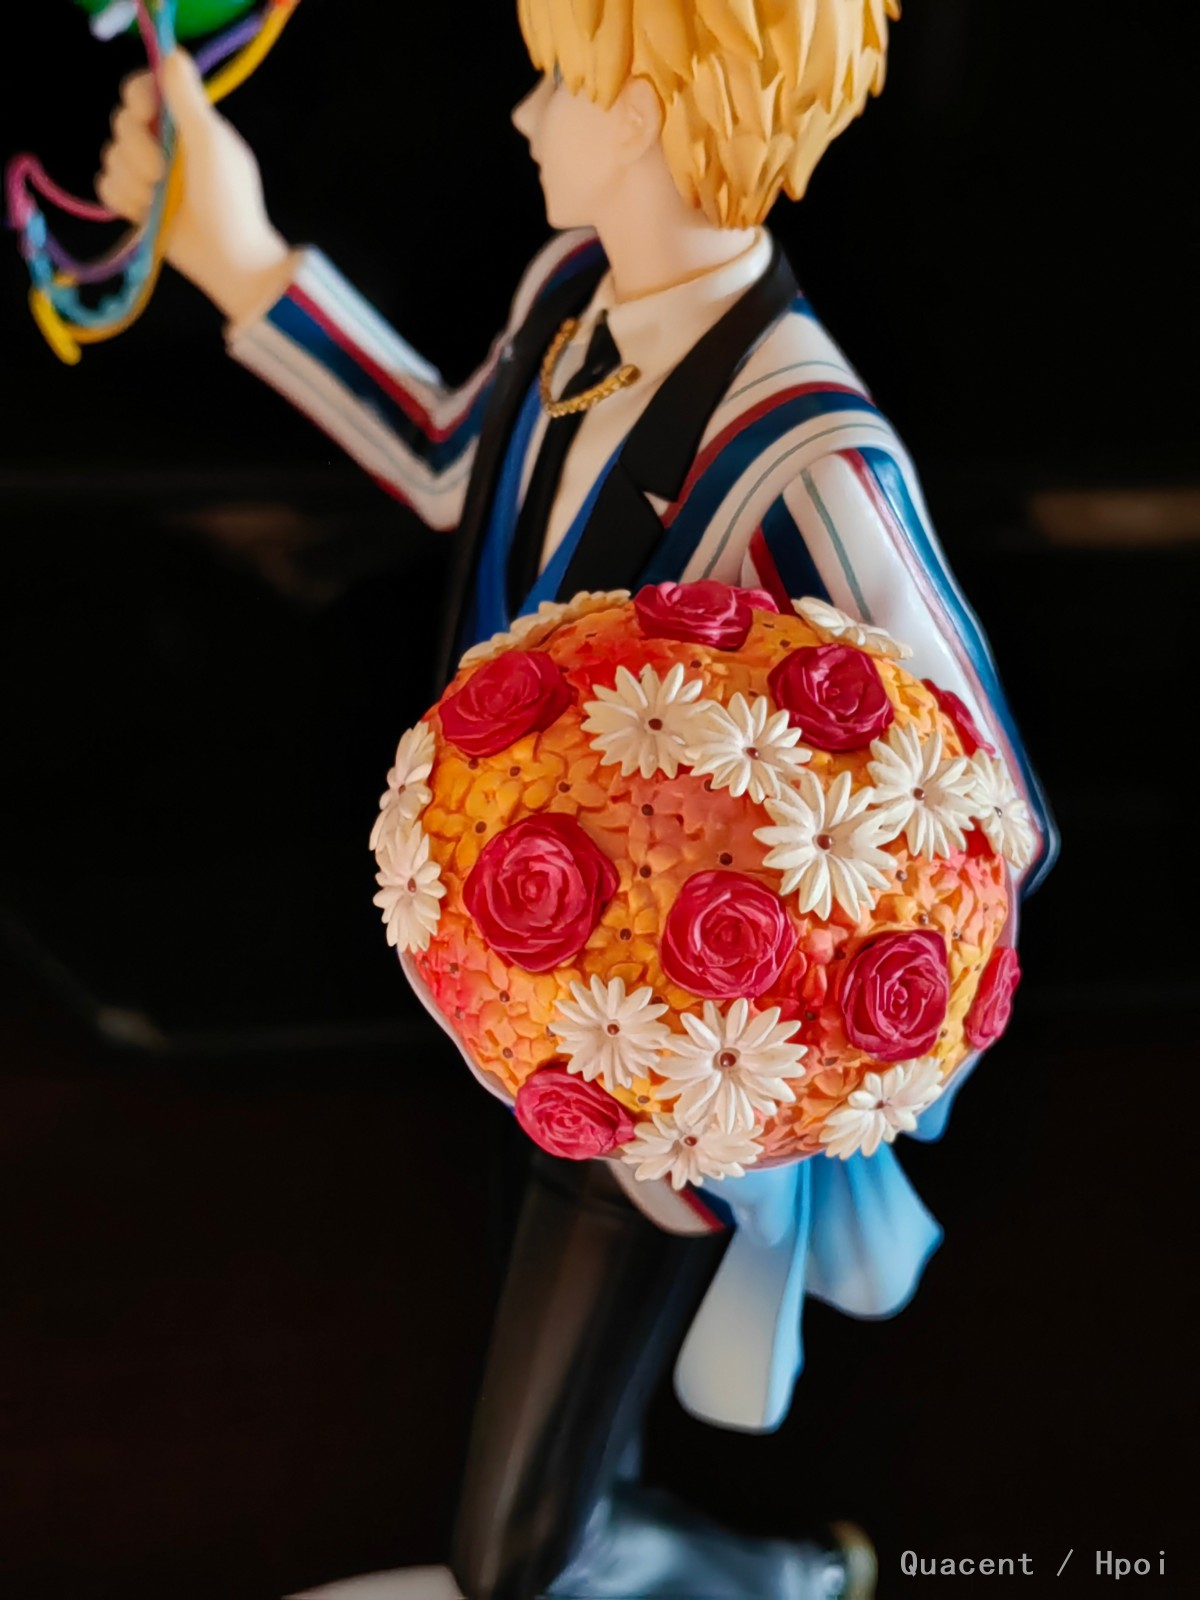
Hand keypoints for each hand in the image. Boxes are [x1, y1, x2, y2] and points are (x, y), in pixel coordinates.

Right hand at [96, 50, 297, 324]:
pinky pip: (105, 187)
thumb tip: (173, 54)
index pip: (143, 89)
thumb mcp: (212, 144)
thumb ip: (189, 100)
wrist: (229, 261)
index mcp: (185, 122)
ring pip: (111, 157)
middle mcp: (163, 143)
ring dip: (133, 183)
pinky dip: (122, 201)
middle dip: (137, 150)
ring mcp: (148, 174)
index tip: (147, 115)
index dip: (137, 98)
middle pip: (121, 123)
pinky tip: (145, 215)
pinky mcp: (135, 203)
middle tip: (161, 174)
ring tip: (159, 202)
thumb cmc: (230, 201)